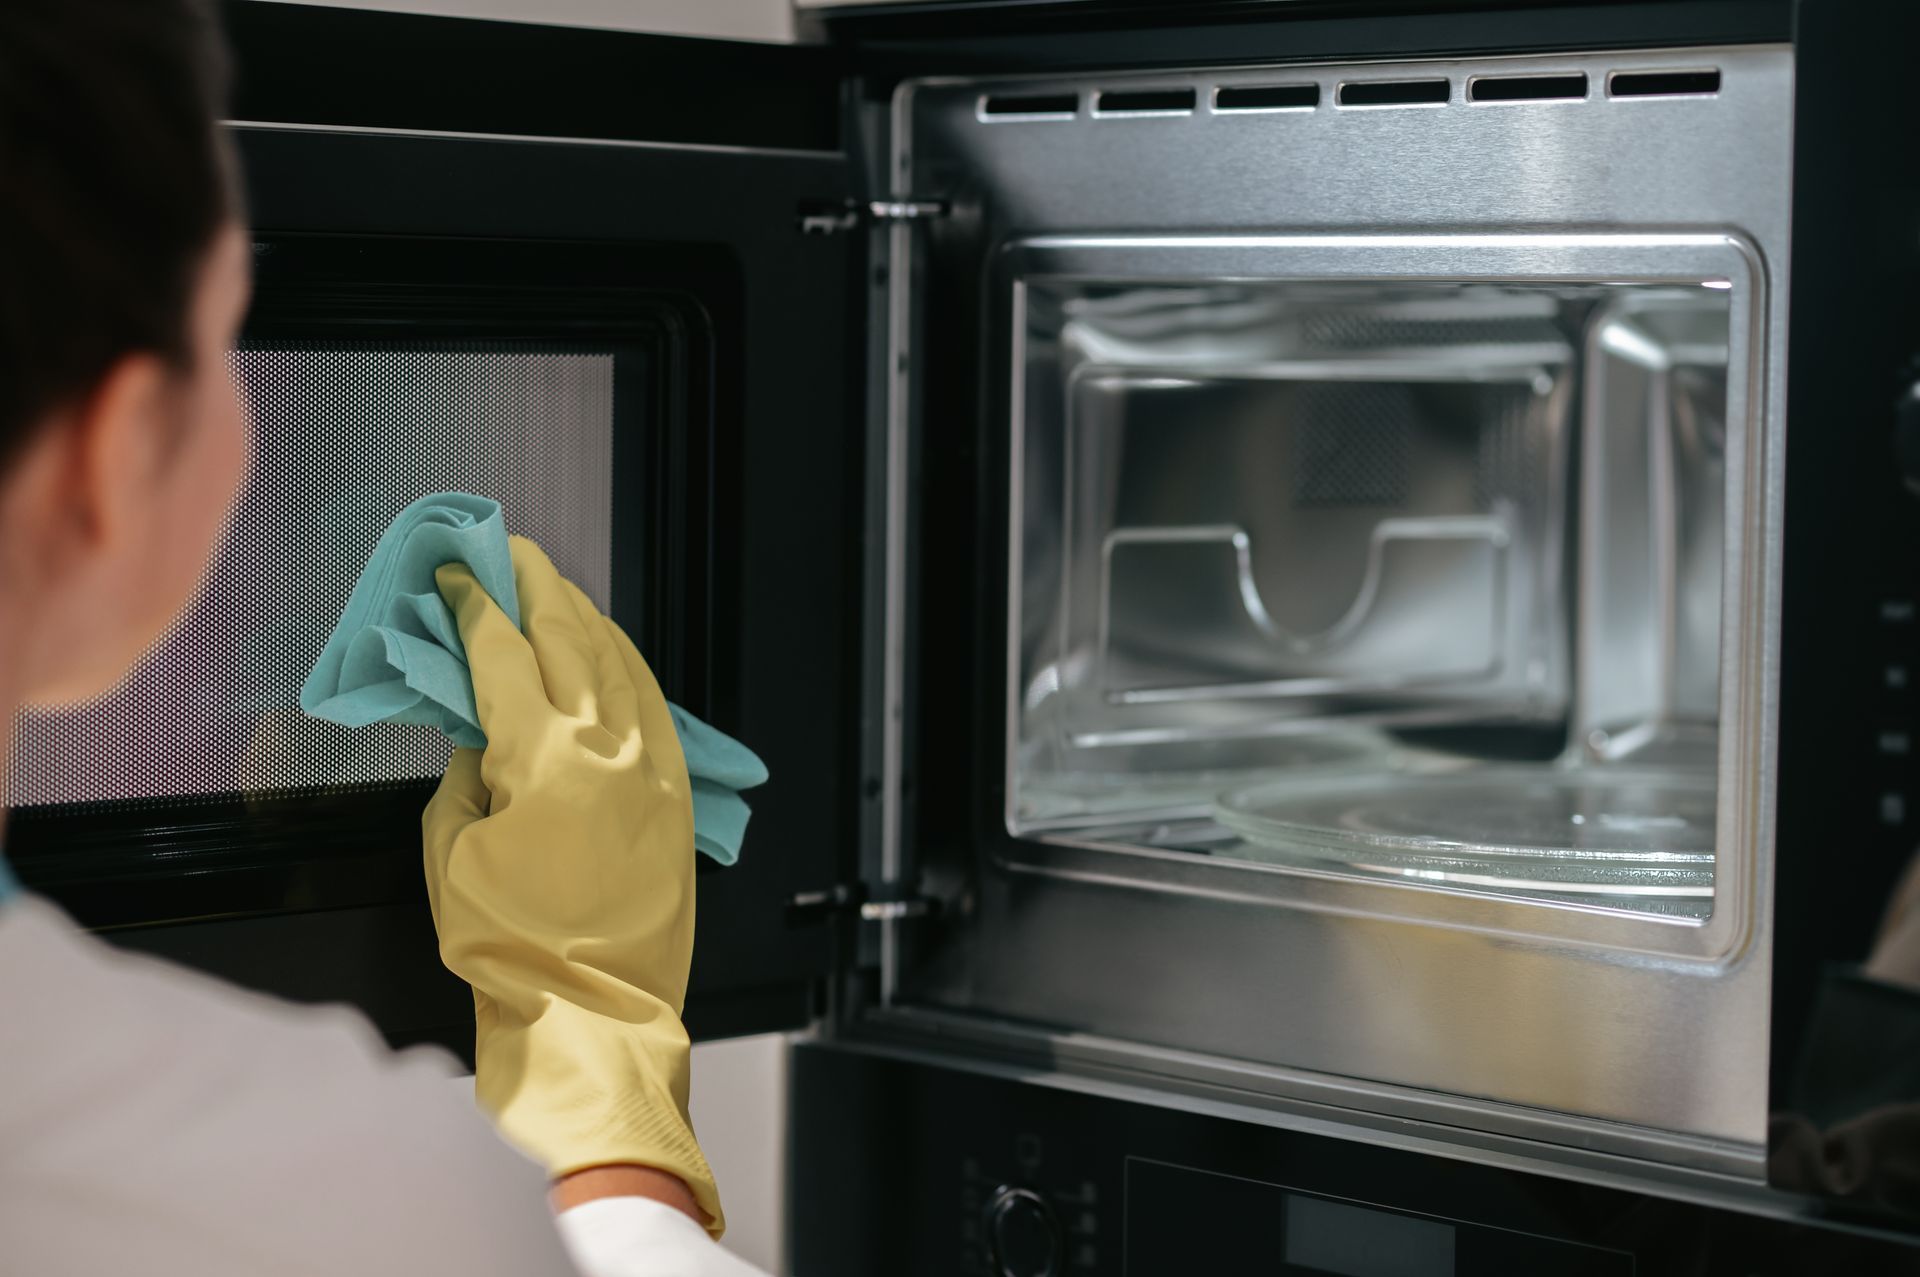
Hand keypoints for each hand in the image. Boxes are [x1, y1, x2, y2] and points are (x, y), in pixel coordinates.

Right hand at [421, 537, 721, 1234]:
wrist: (593, 1019)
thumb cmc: (510, 950)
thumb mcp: (454, 855)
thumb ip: (466, 776)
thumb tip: (479, 732)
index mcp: (542, 756)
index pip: (501, 653)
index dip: (472, 605)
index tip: (454, 573)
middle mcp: (607, 747)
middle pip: (568, 638)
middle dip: (534, 586)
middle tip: (506, 552)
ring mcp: (652, 768)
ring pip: (620, 663)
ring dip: (584, 617)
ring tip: (555, 588)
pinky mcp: (676, 796)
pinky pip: (658, 708)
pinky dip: (630, 668)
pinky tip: (612, 652)